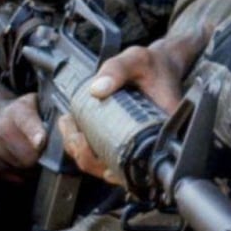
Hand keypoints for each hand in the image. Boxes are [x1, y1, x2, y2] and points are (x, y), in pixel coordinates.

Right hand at [0, 93, 45, 182]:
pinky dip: (24, 172)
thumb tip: (73, 123)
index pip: (27, 123)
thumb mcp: (36, 102)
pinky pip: (15, 177)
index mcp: (17, 111)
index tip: (41, 142)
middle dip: (43, 155)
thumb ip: (52, 111)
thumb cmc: (22, 112)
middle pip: (28, 154)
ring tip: (36, 154)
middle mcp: (0, 130)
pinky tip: (24, 160)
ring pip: (23, 168)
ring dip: (34, 165)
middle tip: (50, 151)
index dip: (35, 133)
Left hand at [59, 42, 185, 184]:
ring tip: (69, 127)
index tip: (89, 144)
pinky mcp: (127, 143)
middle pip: (117, 170)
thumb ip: (117, 69)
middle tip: (72, 130)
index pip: (139, 160)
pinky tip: (75, 131)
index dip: (112, 164)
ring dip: (83, 153)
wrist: (162, 65)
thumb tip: (97, 89)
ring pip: (108, 166)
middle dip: (87, 155)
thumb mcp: (137, 60)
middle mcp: (151, 143)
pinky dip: (86, 149)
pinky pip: (105, 157)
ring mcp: (138, 145)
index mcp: (161, 127)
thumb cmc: (155, 66)